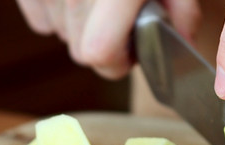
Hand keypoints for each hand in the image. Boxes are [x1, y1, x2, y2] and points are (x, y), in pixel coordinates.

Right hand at [16, 0, 201, 78]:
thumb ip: (184, 10)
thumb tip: (182, 41)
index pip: (98, 54)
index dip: (120, 60)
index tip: (134, 49)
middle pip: (79, 50)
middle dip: (105, 45)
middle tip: (123, 22)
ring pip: (60, 33)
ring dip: (83, 26)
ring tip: (104, 2)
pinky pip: (39, 17)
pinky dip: (57, 12)